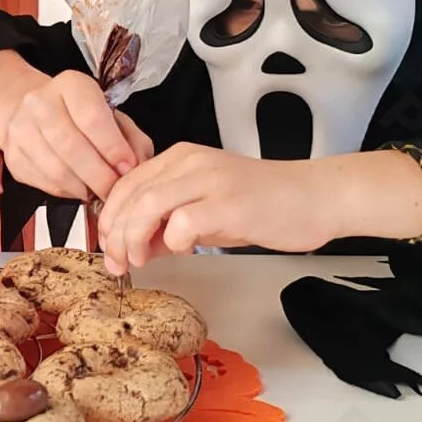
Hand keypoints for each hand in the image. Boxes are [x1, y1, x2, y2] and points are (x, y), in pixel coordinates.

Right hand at [0, 69, 153, 201]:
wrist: (33, 111)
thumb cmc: (82, 116)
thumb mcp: (112, 114)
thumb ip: (131, 138)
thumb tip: (135, 167)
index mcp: (70, 85)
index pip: (92, 117)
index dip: (113, 147)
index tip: (128, 168)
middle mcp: (39, 103)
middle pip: (71, 147)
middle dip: (100, 176)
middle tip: (116, 190)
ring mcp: (21, 130)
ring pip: (56, 170)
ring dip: (84, 188)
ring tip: (100, 193)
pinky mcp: (13, 157)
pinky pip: (44, 182)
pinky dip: (68, 192)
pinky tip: (80, 189)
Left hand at [96, 143, 340, 273]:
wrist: (314, 198)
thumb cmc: (262, 206)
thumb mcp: (205, 211)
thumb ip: (168, 224)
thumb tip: (137, 247)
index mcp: (180, 158)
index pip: (126, 184)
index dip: (110, 219)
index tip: (108, 248)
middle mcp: (190, 162)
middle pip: (130, 195)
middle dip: (115, 234)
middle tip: (116, 263)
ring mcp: (210, 179)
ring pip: (148, 205)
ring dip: (134, 238)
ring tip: (138, 260)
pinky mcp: (229, 202)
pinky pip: (184, 222)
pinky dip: (174, 242)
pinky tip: (186, 250)